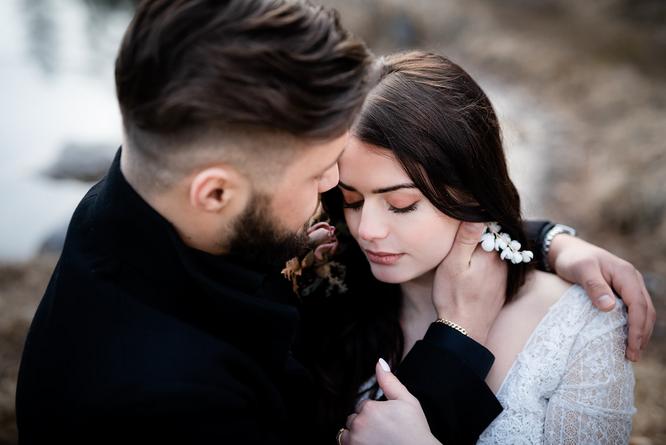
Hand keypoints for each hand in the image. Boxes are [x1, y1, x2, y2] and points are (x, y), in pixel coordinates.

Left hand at [340, 359, 439, 444]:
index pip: (363, 405)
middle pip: (353, 419)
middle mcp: (359, 425)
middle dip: (364, 423)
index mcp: (370, 409)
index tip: (387, 421)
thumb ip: (389, 381)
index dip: (376, 413)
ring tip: (376, 440)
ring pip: (347, 433)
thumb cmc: (414, 432)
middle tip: (383, 431)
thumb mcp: (407, 401)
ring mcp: (355, 441)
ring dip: (357, 435)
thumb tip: (380, 362)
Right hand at [432, 222, 507, 344]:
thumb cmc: (453, 296)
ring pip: (496, 251)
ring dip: (485, 246)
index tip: (462, 215)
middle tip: (462, 232)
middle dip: (482, 232)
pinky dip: (486, 261)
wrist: (464, 330)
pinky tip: (473, 268)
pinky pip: (496, 265)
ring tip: (467, 249)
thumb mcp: (453, 264)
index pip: (488, 224)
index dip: (475, 218)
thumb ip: (467, 238)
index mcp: (491, 252)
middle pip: (495, 237)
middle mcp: (503, 262)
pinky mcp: (501, 286)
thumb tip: (477, 212)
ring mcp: (504, 275)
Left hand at [549, 234, 655, 361]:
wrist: (567, 250)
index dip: (637, 328)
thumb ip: (594, 286)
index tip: (632, 347)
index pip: (639, 305)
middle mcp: (632, 280)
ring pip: (643, 312)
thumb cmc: (572, 259)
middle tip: (632, 356)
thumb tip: (609, 307)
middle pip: (646, 311)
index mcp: (626, 274)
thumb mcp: (581, 270)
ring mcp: (628, 286)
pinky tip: (625, 339)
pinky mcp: (621, 292)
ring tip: (632, 353)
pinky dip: (633, 326)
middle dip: (642, 335)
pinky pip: (633, 311)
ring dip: (640, 332)